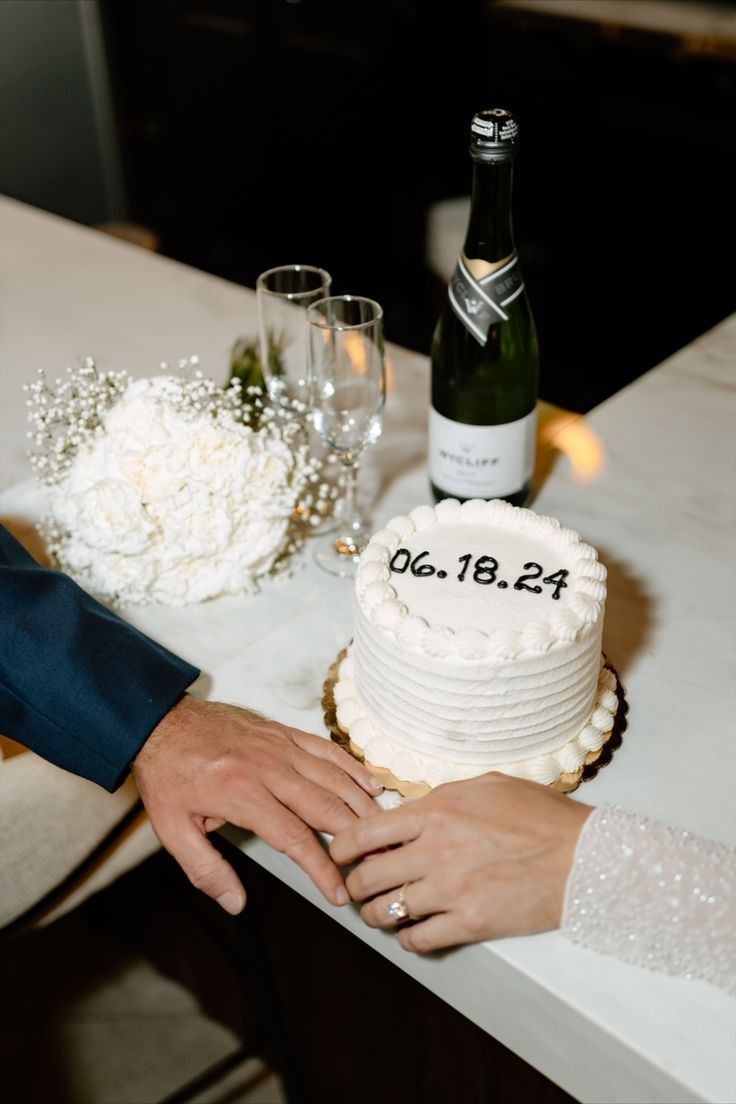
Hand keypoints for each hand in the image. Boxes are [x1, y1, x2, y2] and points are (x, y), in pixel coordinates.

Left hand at [132, 695, 381, 914]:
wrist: (159, 721)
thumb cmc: (167, 775)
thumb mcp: (172, 830)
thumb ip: (206, 869)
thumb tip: (236, 902)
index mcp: (241, 793)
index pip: (294, 837)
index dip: (321, 868)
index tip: (338, 893)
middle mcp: (267, 767)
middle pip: (324, 806)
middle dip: (355, 838)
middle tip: (376, 862)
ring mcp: (278, 746)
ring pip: (332, 776)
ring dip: (361, 804)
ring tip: (382, 830)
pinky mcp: (282, 732)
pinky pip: (325, 749)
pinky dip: (350, 767)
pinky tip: (369, 784)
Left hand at [330, 772, 591, 952]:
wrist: (583, 856)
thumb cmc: (540, 815)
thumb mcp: (486, 785)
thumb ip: (442, 796)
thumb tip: (412, 807)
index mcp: (437, 811)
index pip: (365, 831)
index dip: (341, 846)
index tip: (338, 853)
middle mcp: (435, 850)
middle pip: (367, 875)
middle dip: (354, 883)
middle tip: (356, 885)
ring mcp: (451, 889)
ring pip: (386, 910)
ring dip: (376, 913)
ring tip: (379, 910)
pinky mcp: (470, 923)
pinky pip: (419, 939)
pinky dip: (408, 938)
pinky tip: (413, 930)